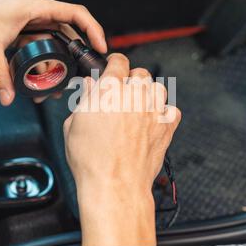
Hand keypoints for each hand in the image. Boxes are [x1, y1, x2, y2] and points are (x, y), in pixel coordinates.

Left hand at [0, 0, 106, 105]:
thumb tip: (8, 96)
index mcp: (39, 8)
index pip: (77, 14)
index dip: (93, 30)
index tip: (101, 47)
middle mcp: (41, 15)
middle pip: (70, 35)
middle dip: (76, 57)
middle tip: (80, 76)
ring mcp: (35, 24)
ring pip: (56, 45)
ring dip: (57, 65)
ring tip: (54, 86)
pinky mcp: (27, 32)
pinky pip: (42, 49)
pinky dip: (43, 64)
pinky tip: (39, 79)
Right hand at [63, 53, 180, 245]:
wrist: (115, 184)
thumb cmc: (92, 160)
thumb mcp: (73, 125)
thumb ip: (84, 100)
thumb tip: (90, 88)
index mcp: (109, 90)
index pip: (119, 61)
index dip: (114, 63)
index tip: (113, 67)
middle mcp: (134, 95)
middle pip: (140, 73)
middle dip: (131, 79)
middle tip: (122, 93)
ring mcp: (153, 110)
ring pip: (158, 88)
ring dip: (148, 93)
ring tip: (138, 107)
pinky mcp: (166, 127)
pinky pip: (172, 110)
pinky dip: (163, 113)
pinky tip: (151, 122)